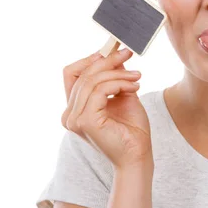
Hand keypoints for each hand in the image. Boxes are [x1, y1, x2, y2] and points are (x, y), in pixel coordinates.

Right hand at [61, 48, 151, 169]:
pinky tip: (134, 87)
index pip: (71, 75)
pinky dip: (118, 83)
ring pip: (92, 81)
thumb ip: (114, 78)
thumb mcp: (122, 96)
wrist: (138, 155)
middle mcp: (69, 115)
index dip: (89, 59)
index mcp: (75, 109)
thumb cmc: (132, 130)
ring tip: (137, 77)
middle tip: (128, 54)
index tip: (112, 51)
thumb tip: (115, 56)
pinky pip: (99, 90)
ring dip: (118, 73)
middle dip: (108, 61)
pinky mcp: (85, 121)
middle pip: (83, 75)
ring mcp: (74, 119)